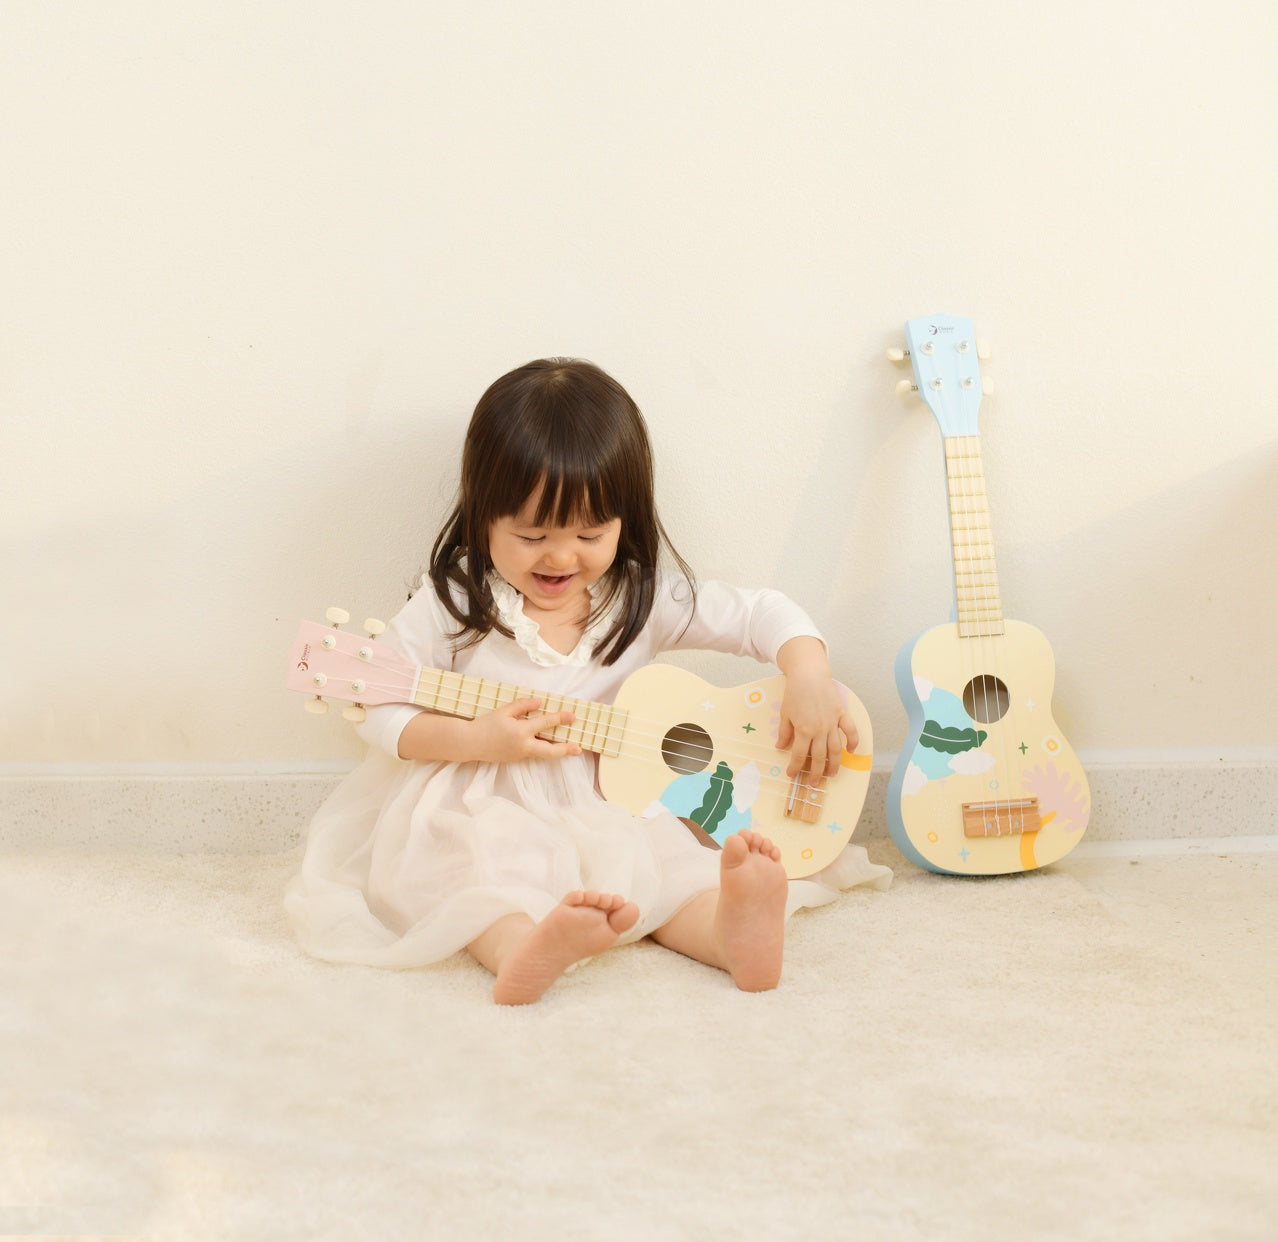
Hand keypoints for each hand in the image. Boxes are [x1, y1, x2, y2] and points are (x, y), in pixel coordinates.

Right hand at [469, 697, 581, 763]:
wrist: (469, 743)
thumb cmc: (485, 725)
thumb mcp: (503, 711)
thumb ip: (522, 706)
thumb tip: (539, 702)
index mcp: (521, 732)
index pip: (545, 723)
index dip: (560, 718)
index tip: (572, 716)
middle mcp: (523, 746)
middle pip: (550, 751)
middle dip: (565, 749)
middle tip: (578, 748)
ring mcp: (519, 755)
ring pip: (542, 754)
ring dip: (556, 751)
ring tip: (569, 748)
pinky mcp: (515, 759)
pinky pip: (533, 753)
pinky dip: (542, 749)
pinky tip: (548, 744)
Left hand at [774, 637, 858, 777]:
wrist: (809, 674)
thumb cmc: (795, 693)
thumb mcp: (785, 713)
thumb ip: (784, 732)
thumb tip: (780, 747)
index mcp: (804, 730)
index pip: (800, 755)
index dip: (795, 767)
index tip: (792, 774)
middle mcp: (820, 729)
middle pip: (820, 757)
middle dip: (816, 773)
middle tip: (814, 783)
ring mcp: (832, 723)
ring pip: (836, 749)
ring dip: (835, 764)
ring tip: (832, 774)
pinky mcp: (841, 714)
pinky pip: (850, 731)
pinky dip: (853, 742)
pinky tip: (851, 751)